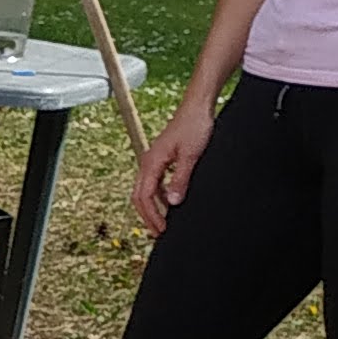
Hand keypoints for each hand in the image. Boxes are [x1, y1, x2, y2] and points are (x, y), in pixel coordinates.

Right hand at [131, 101, 213, 236]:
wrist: (197, 107)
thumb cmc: (195, 126)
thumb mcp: (191, 156)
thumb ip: (180, 180)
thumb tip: (172, 203)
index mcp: (152, 163)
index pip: (145, 197)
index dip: (152, 216)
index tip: (162, 230)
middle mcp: (148, 162)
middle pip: (139, 196)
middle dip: (148, 216)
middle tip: (158, 232)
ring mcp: (154, 160)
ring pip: (146, 189)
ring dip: (152, 207)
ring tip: (163, 220)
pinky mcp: (161, 158)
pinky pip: (154, 182)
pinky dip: (159, 195)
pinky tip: (170, 201)